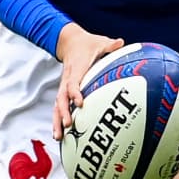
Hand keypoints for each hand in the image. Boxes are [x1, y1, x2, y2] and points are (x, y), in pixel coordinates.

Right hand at [52, 25, 124, 141]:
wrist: (70, 42)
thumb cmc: (88, 45)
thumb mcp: (100, 42)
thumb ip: (110, 45)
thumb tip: (120, 42)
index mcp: (77, 69)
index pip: (73, 82)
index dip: (75, 92)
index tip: (80, 103)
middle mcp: (68, 79)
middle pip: (62, 98)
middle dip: (63, 112)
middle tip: (67, 125)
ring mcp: (64, 86)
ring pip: (58, 105)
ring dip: (57, 121)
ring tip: (58, 136)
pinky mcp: (64, 91)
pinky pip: (59, 107)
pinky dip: (58, 120)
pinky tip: (59, 134)